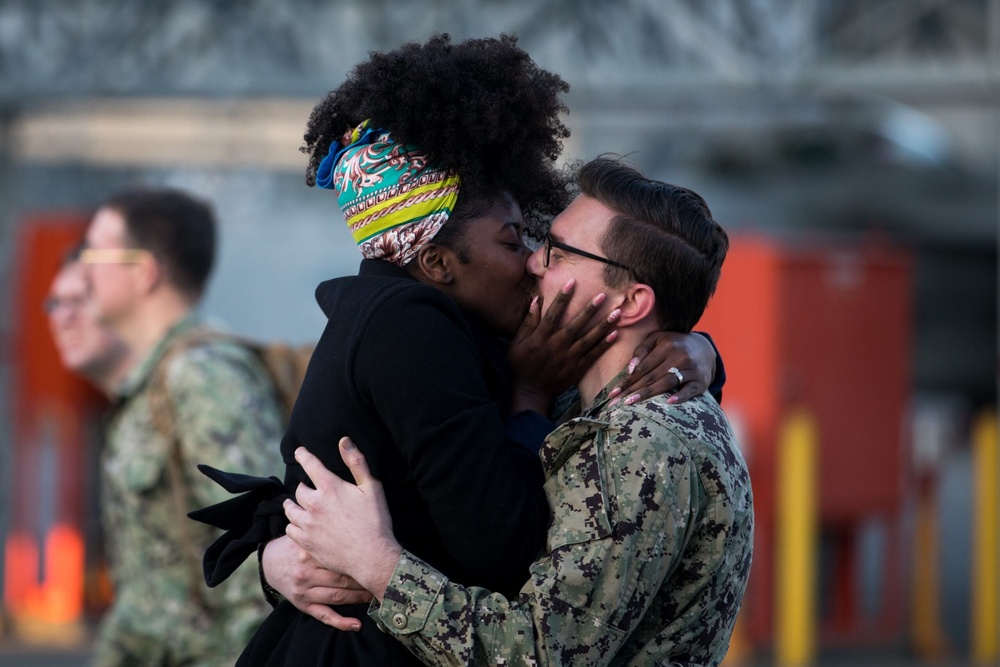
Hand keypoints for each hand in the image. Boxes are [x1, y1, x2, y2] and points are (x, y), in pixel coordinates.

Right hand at [261, 535, 371, 630]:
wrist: (271, 562)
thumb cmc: (297, 546)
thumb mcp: (307, 536)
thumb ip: (327, 535)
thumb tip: (360, 530)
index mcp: (309, 553)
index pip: (342, 559)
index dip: (362, 563)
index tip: (379, 562)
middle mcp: (306, 573)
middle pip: (342, 579)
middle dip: (364, 580)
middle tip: (382, 579)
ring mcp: (304, 592)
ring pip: (338, 597)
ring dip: (359, 598)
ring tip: (375, 595)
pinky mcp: (303, 605)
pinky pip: (324, 615)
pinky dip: (341, 622)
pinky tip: (356, 624)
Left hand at [284, 440, 401, 601]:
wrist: (372, 557)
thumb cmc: (376, 521)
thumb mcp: (372, 487)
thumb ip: (356, 462)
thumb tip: (344, 441)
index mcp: (330, 488)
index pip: (309, 465)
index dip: (303, 456)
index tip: (299, 452)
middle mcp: (314, 504)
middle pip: (299, 489)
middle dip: (304, 487)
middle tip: (310, 489)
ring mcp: (308, 525)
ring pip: (290, 510)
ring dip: (294, 505)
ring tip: (301, 506)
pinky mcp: (305, 543)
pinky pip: (290, 529)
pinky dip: (294, 525)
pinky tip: (302, 525)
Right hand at [508, 279, 618, 411]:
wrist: (531, 392)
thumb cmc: (521, 365)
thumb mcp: (517, 343)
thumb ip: (528, 323)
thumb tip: (535, 300)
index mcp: (541, 338)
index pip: (553, 314)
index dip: (562, 298)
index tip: (572, 283)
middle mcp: (557, 346)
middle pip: (575, 325)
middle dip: (590, 310)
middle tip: (603, 296)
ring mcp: (569, 358)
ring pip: (588, 339)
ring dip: (603, 325)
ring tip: (617, 313)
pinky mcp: (577, 369)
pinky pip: (593, 355)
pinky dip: (604, 345)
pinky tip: (615, 334)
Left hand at [609, 331, 716, 404]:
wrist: (703, 348)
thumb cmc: (672, 345)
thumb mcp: (657, 339)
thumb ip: (641, 351)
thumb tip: (630, 369)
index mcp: (666, 345)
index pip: (642, 367)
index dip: (627, 380)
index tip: (613, 393)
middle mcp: (679, 356)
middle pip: (651, 376)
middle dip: (632, 390)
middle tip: (616, 403)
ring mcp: (691, 369)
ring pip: (666, 383)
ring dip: (647, 394)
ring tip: (630, 403)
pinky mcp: (701, 381)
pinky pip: (689, 390)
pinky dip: (680, 396)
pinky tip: (668, 403)